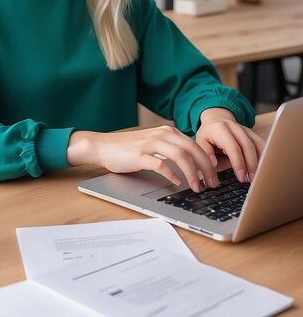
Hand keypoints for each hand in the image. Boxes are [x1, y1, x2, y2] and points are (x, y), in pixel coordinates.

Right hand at [67, 126, 219, 192]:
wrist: (104, 146)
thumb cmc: (129, 149)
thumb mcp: (154, 145)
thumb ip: (171, 150)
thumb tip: (193, 165)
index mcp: (167, 132)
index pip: (194, 145)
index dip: (207, 160)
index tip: (215, 174)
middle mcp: (161, 134)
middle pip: (192, 149)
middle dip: (205, 168)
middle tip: (212, 184)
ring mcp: (150, 144)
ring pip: (180, 155)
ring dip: (192, 173)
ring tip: (198, 187)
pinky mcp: (139, 155)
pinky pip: (160, 164)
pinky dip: (171, 174)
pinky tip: (176, 183)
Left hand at [196, 108, 265, 182]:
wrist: (216, 118)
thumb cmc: (208, 133)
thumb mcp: (200, 141)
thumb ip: (206, 153)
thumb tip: (213, 164)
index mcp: (221, 129)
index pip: (233, 147)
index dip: (238, 163)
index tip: (241, 177)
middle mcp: (235, 127)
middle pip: (248, 146)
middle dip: (251, 165)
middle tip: (250, 180)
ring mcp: (245, 129)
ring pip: (258, 145)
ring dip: (259, 162)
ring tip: (256, 177)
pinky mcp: (252, 133)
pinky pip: (262, 144)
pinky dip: (264, 156)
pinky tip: (263, 168)